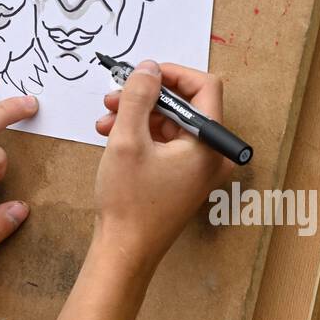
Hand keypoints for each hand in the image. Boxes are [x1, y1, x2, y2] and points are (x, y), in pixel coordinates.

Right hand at [93, 60, 232, 264]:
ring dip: (138, 115)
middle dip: (147, 97)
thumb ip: (139, 97)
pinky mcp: (184, 177)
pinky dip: (141, 134)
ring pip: (171, 123)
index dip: (172, 74)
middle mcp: (212, 155)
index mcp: (209, 144)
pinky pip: (167, 143)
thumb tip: (148, 68)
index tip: (143, 73)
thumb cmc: (129, 202)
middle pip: (185, 105)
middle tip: (116, 95)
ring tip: (106, 119)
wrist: (125, 251)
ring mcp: (199, 168)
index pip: (204, 87)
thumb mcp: (127, 140)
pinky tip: (112, 135)